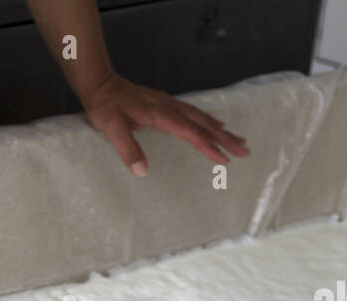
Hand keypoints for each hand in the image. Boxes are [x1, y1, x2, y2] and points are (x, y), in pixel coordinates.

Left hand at [80, 74, 249, 174]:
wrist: (101, 84)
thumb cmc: (105, 106)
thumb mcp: (110, 128)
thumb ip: (127, 148)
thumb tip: (142, 171)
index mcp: (161, 115)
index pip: (190, 133)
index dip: (208, 147)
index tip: (224, 159)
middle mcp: (170, 108)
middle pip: (204, 124)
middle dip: (226, 139)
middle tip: (245, 151)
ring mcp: (170, 105)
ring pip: (202, 118)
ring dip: (222, 130)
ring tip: (239, 140)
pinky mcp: (166, 105)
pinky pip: (194, 114)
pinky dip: (209, 121)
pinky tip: (216, 124)